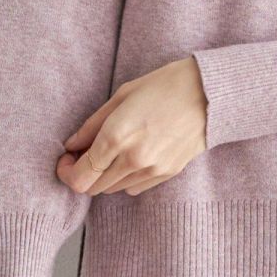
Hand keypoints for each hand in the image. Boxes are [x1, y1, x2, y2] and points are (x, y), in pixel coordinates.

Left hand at [57, 56, 207, 197]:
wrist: (209, 94)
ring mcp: (152, 170)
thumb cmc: (164, 86)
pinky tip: (132, 156)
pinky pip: (134, 188)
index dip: (66, 172)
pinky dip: (125, 178)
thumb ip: (92, 126)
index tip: (67, 160)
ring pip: (113, 190)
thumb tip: (72, 146)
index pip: (80, 177)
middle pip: (93, 188)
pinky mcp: (167, 174)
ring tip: (111, 152)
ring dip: (104, 176)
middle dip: (83, 173)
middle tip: (85, 153)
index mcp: (116, 137)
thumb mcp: (121, 96)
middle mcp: (132, 160)